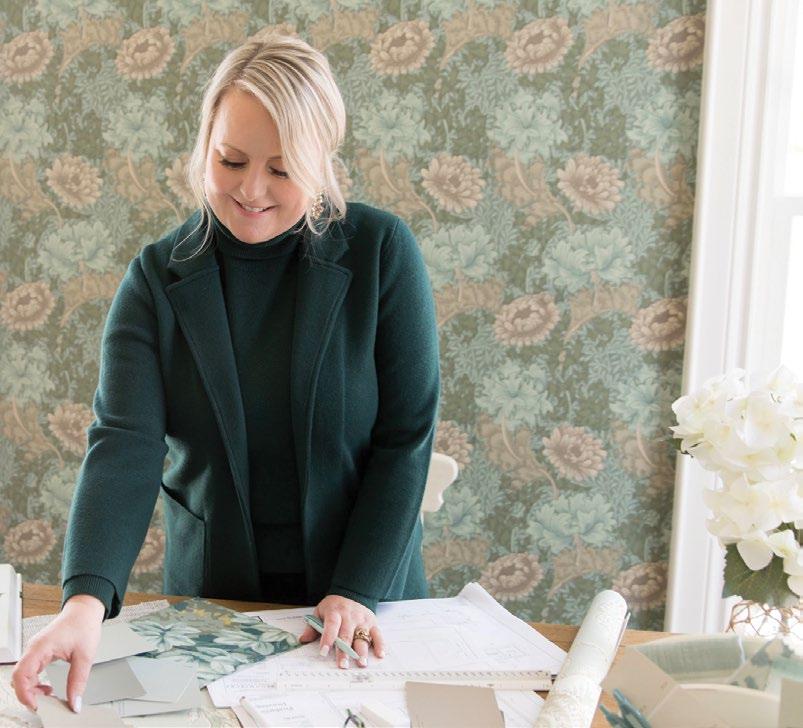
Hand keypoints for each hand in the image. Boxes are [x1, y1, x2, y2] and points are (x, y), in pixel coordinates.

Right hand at [11, 594, 103, 712]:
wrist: (85, 610)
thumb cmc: (84, 624)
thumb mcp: (85, 656)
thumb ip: (78, 681)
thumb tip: (74, 702)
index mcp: (41, 647)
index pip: (21, 674)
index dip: (25, 693)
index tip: (36, 704)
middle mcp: (34, 649)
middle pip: (19, 678)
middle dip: (30, 694)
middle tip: (47, 704)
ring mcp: (35, 650)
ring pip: (23, 677)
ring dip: (33, 690)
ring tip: (50, 696)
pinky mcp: (39, 652)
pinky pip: (30, 672)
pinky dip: (36, 683)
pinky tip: (48, 688)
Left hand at [299, 594, 384, 668]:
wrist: (352, 592)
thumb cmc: (334, 606)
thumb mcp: (320, 611)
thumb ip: (312, 626)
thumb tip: (303, 640)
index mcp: (335, 612)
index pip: (331, 625)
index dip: (327, 638)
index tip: (323, 651)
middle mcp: (350, 616)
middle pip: (347, 635)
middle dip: (345, 651)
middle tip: (342, 665)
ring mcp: (362, 620)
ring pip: (362, 637)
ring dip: (362, 651)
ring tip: (361, 663)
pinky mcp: (372, 623)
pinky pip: (377, 634)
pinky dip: (380, 645)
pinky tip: (380, 655)